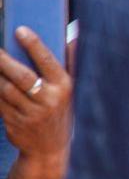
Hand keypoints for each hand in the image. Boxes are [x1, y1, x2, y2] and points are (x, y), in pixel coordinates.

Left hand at [0, 27, 71, 161]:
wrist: (49, 148)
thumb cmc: (60, 110)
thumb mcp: (71, 89)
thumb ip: (71, 62)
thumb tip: (72, 36)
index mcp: (64, 87)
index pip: (47, 61)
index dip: (33, 44)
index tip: (20, 30)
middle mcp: (48, 100)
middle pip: (21, 75)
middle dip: (4, 59)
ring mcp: (31, 113)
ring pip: (5, 88)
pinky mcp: (14, 123)